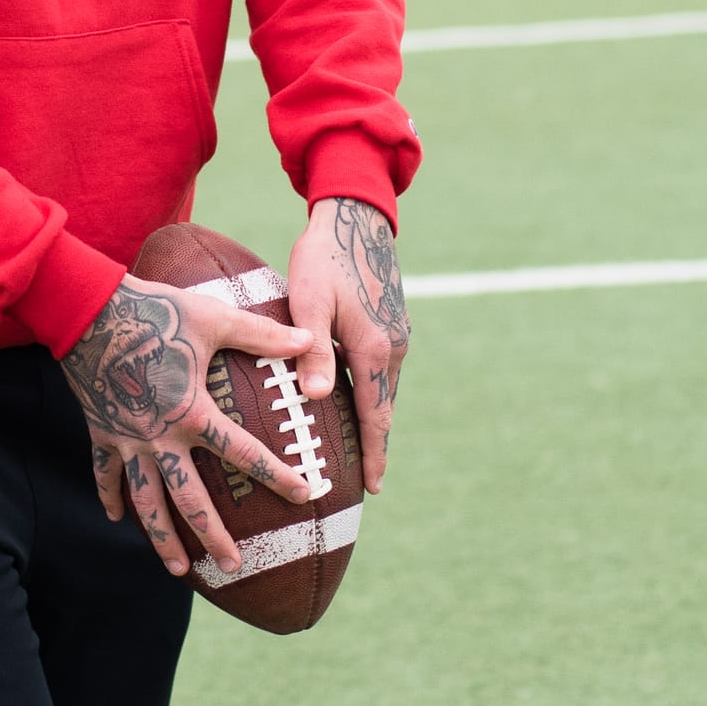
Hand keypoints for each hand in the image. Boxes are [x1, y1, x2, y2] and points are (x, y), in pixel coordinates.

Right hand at [63, 276, 317, 578]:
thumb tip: (310, 339)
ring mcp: (128, 440)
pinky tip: (116, 519)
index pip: (244, 452)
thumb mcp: (213, 317)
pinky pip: (105, 475)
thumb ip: (262, 335)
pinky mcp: (101, 433)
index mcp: (192, 412)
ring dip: (162, 539)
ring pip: (146, 502)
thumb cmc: (155, 310)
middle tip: (233, 566)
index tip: (307, 495)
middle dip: (213, 537)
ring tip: (179, 570)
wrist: (86, 310)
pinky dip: (110, 498)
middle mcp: (161, 436)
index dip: (278, 475)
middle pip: (190, 499)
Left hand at [287, 196, 408, 492]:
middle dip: (376, 445)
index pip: (374, 417)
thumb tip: (315, 399)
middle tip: (368, 482)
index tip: (374, 488)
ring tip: (363, 449)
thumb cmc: (324, 258)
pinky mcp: (392, 322)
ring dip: (375, 419)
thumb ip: (312, 351)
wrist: (355, 217)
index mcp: (374, 350)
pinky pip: (383, 370)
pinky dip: (374, 393)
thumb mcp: (309, 302)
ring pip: (385, 389)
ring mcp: (397, 334)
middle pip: (384, 409)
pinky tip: (358, 400)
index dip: (373, 454)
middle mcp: (393, 347)